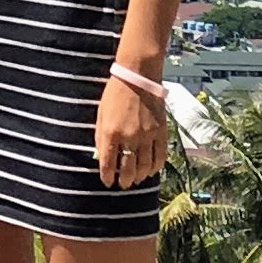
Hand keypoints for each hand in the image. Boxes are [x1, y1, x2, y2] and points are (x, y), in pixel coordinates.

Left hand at [97, 74, 168, 188]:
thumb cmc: (115, 94)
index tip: (107, 182)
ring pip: (145, 166)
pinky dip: (156, 167)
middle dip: (124, 181)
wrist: (138, 78)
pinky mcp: (161, 132)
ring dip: (140, 176)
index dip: (107, 177)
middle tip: (123, 185)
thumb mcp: (100, 115)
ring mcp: (147, 136)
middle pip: (128, 169)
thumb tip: (101, 157)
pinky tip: (151, 170)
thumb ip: (101, 137)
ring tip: (136, 180)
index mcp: (110, 133)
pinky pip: (160, 156)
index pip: (108, 164)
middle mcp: (129, 137)